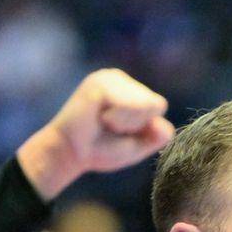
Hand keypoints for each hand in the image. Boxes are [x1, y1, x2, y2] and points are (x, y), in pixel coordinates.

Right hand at [17, 69, 173, 199]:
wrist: (70, 154)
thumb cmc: (100, 149)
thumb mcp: (137, 145)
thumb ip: (157, 136)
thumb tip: (161, 123)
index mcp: (129, 89)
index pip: (158, 106)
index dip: (143, 127)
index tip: (119, 131)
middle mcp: (119, 78)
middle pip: (154, 104)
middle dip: (135, 125)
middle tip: (108, 128)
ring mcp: (109, 77)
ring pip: (144, 104)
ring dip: (126, 123)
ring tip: (103, 123)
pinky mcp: (101, 82)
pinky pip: (129, 105)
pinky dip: (118, 119)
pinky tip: (99, 118)